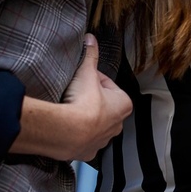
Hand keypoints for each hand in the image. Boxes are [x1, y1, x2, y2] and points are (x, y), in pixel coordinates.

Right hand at [13, 35, 130, 161]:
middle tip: (75, 94)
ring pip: (94, 125)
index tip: (83, 78)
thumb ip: (90, 55)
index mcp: (124, 104)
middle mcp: (118, 125)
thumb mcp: (86, 73)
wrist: (67, 131)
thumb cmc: (83, 102)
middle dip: (91, 100)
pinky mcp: (88, 152)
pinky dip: (76, 135)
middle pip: (103, 106)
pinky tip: (66, 127)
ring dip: (84, 117)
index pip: (108, 86)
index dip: (94, 80)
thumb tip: (91, 39)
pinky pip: (83, 141)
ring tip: (68, 109)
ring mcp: (103, 141)